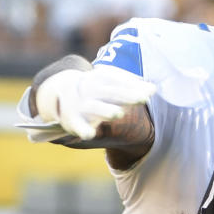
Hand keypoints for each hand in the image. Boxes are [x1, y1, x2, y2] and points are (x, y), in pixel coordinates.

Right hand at [35, 68, 156, 139]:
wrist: (59, 90)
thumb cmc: (95, 89)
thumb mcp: (110, 84)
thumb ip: (131, 87)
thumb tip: (153, 89)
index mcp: (100, 78)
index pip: (119, 80)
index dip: (134, 85)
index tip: (151, 91)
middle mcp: (90, 89)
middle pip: (111, 92)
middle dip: (127, 95)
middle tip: (143, 99)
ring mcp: (81, 104)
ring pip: (94, 107)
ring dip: (106, 110)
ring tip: (119, 114)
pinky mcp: (72, 120)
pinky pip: (78, 125)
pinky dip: (82, 130)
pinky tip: (90, 135)